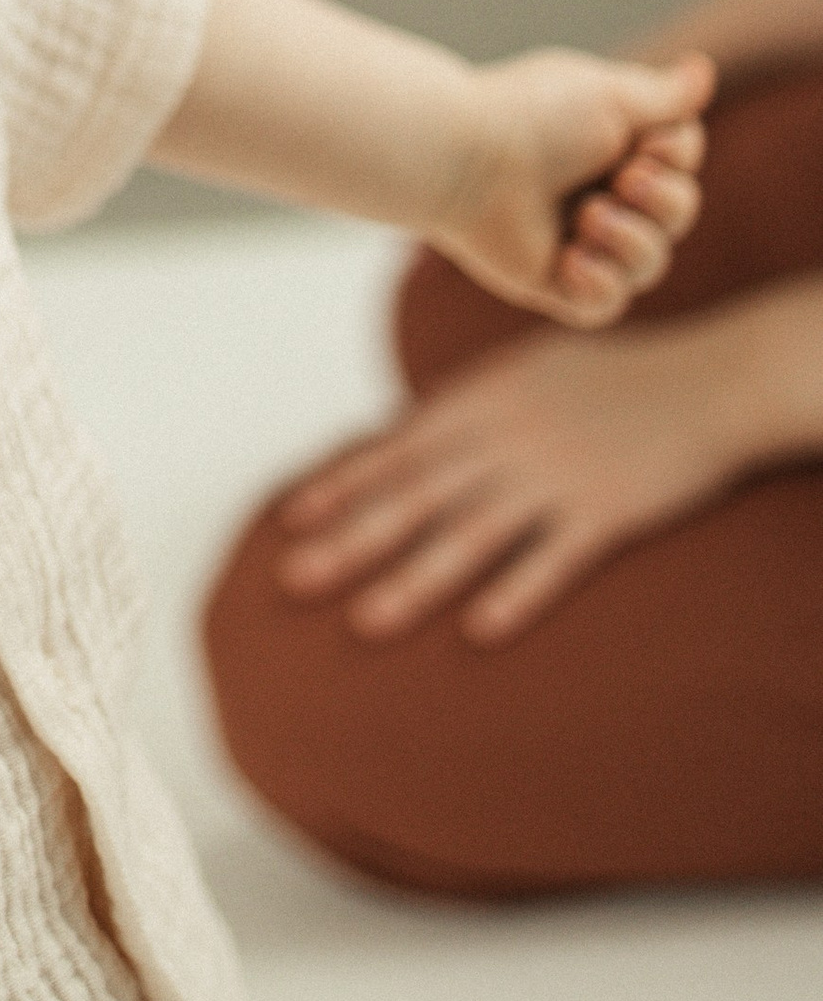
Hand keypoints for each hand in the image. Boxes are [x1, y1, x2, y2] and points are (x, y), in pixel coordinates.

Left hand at [273, 313, 752, 641]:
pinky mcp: (606, 510)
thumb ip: (468, 404)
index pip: (396, 449)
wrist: (708, 378)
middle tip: (294, 579)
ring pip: (470, 534)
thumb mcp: (528, 368)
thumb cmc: (615, 373)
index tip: (292, 521)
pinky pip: (553, 558)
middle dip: (350, 538)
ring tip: (365, 622)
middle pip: (415, 495)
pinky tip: (478, 631)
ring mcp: (555, 474)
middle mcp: (507, 436)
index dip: (342, 485)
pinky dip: (515, 592)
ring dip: (414, 580)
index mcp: (483, 398)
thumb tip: (408, 432)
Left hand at [427, 48, 711, 327]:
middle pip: (677, 215)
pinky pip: (604, 306)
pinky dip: (599, 285)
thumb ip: (663, 97)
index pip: (681, 163)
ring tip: (587, 218)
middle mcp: (602, 190)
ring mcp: (578, 239)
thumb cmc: (534, 117)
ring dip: (631, 241)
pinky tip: (571, 260)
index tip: (647, 146)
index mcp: (615, 143)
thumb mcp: (611, 96)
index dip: (676, 159)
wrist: (464, 158)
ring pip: (649, 265)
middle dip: (663, 202)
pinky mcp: (553, 281)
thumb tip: (701, 69)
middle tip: (623, 182)